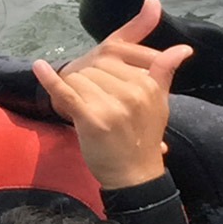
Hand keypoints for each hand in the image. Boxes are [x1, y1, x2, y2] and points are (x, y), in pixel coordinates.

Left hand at [34, 0, 193, 188]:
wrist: (133, 174)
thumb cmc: (144, 137)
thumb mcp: (160, 102)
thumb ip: (165, 71)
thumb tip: (183, 48)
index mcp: (149, 85)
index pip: (115, 59)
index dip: (104, 73)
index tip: (105, 90)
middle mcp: (132, 92)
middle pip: (95, 67)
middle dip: (90, 81)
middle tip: (95, 102)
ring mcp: (111, 106)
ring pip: (79, 78)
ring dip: (76, 91)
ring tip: (86, 109)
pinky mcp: (90, 119)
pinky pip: (66, 92)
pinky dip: (50, 79)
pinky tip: (39, 67)